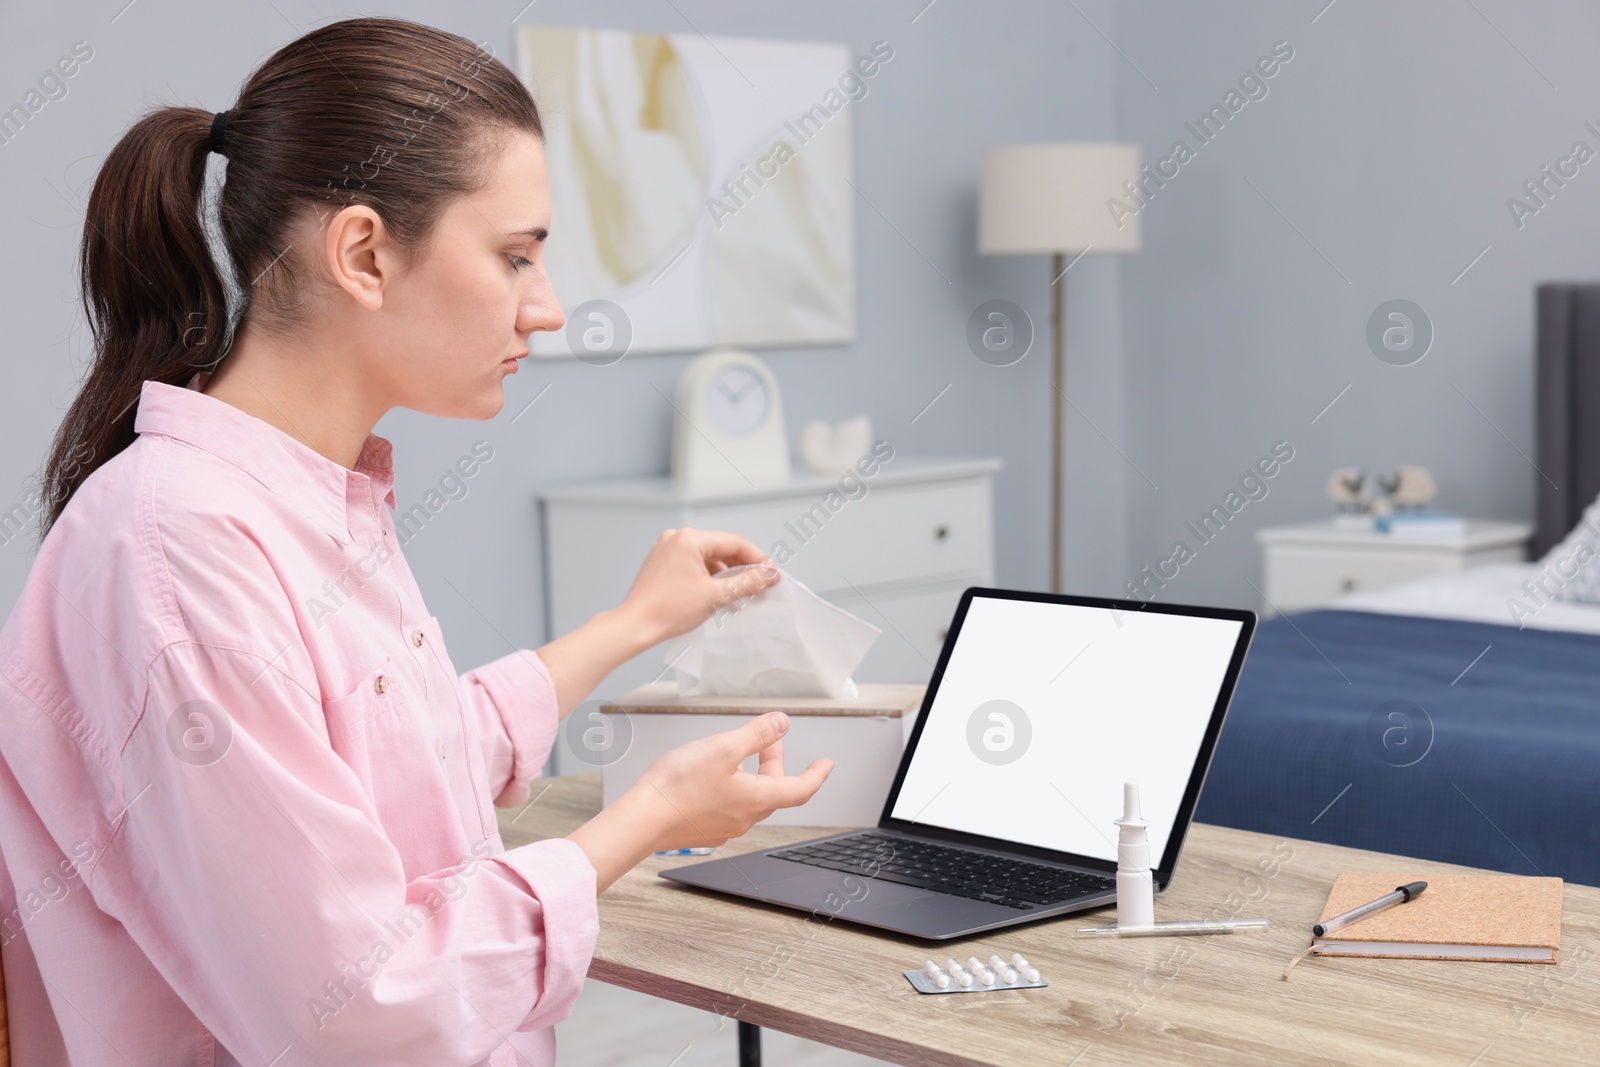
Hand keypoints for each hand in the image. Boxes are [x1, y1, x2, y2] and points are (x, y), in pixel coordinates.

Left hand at [616, 528, 780, 646]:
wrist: (635, 627)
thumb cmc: (667, 611)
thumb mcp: (716, 596)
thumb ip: (747, 583)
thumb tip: (768, 576)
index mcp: (688, 539)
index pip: (734, 542)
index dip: (757, 558)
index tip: (771, 574)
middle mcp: (676, 539)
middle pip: (721, 548)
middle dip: (742, 568)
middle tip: (760, 585)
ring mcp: (667, 550)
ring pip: (708, 558)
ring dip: (726, 575)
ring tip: (741, 595)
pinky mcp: (662, 563)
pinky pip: (694, 565)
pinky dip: (709, 577)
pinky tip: (719, 594)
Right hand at [631, 711, 833, 850]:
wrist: (641, 820)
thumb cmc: (678, 787)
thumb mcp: (724, 747)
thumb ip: (757, 734)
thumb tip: (782, 723)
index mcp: (757, 799)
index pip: (801, 789)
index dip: (817, 775)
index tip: (826, 765)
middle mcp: (745, 818)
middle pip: (774, 789)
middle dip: (775, 761)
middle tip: (769, 738)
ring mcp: (725, 827)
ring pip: (751, 797)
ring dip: (754, 773)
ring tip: (739, 752)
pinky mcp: (705, 829)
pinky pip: (730, 806)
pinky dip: (734, 787)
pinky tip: (715, 774)